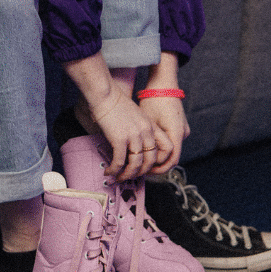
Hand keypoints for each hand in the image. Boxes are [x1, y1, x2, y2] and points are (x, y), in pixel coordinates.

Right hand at [66, 57, 156, 179]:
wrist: (104, 93)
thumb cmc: (114, 101)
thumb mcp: (134, 115)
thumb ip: (137, 129)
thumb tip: (130, 144)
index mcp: (151, 126)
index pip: (166, 148)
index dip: (159, 160)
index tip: (147, 166)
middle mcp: (146, 132)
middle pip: (150, 161)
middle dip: (140, 173)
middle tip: (130, 176)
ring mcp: (134, 136)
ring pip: (136, 165)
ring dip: (126, 175)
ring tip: (118, 178)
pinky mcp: (120, 139)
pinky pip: (120, 161)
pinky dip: (114, 169)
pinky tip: (108, 171)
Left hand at [139, 95, 187, 172]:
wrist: (163, 84)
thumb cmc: (153, 100)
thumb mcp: (148, 122)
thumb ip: (148, 141)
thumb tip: (138, 158)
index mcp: (176, 133)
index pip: (171, 160)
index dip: (157, 168)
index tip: (143, 170)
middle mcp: (183, 133)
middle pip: (171, 157)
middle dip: (157, 164)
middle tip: (141, 168)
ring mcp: (183, 130)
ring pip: (171, 149)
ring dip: (158, 155)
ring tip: (142, 158)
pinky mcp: (179, 126)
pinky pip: (171, 141)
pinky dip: (160, 147)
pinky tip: (148, 146)